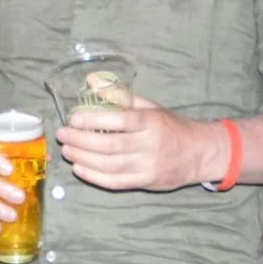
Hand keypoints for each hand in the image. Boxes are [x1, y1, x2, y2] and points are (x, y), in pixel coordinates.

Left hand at [57, 93, 229, 191]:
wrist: (199, 153)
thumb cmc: (169, 126)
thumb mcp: (149, 106)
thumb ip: (119, 95)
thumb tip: (91, 80)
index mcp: (151, 122)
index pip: (121, 120)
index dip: (94, 120)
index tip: (73, 118)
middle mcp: (150, 145)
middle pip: (111, 145)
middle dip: (81, 141)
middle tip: (62, 135)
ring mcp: (148, 166)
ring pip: (110, 166)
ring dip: (84, 159)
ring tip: (67, 150)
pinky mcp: (146, 183)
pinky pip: (116, 182)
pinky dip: (94, 177)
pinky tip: (79, 169)